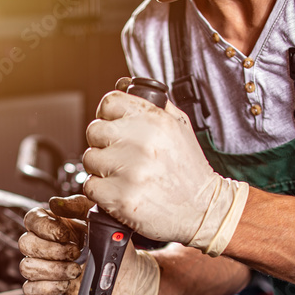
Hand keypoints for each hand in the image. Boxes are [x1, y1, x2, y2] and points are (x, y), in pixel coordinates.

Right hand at [18, 194, 159, 294]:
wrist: (128, 274)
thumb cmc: (113, 247)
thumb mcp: (101, 218)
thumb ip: (79, 206)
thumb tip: (56, 203)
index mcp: (55, 226)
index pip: (32, 220)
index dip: (45, 227)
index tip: (67, 234)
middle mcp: (45, 246)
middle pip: (26, 243)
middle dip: (53, 250)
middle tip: (76, 253)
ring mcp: (44, 269)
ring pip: (27, 267)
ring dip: (54, 269)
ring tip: (75, 270)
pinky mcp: (46, 290)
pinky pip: (31, 290)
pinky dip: (48, 288)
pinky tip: (65, 284)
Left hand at [83, 90, 248, 255]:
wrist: (204, 209)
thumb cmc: (189, 170)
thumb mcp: (179, 126)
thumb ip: (153, 104)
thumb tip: (124, 85)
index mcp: (154, 120)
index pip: (108, 103)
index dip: (108, 116)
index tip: (114, 128)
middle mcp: (140, 142)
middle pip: (94, 131)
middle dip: (104, 144)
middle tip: (121, 156)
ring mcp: (128, 171)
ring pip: (90, 159)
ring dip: (102, 169)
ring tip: (125, 175)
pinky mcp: (119, 197)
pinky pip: (91, 186)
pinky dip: (102, 192)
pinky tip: (122, 190)